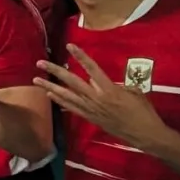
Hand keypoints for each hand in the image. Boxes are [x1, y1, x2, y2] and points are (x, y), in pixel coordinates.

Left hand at [33, 44, 169, 148]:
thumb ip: (114, 84)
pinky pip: (71, 108)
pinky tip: (49, 94)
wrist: (144, 134)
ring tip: (36, 79)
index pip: (91, 69)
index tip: (69, 46)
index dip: (80, 56)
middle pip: (71, 81)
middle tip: (40, 63)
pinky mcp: (90, 118)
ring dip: (50, 86)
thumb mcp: (133, 92)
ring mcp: (90, 109)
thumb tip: (97, 81)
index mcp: (109, 89)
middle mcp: (96, 98)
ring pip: (66, 96)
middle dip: (54, 71)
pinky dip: (59, 101)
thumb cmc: (143, 111)